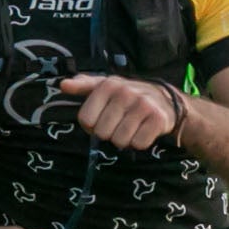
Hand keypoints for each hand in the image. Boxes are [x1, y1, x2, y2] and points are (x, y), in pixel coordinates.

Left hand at [60, 73, 182, 150]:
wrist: (165, 99)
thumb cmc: (128, 96)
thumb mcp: (106, 86)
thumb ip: (83, 85)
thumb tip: (63, 85)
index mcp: (108, 85)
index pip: (85, 120)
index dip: (91, 125)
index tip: (101, 119)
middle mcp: (125, 93)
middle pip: (102, 132)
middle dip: (109, 133)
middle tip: (119, 124)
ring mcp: (143, 105)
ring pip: (120, 140)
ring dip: (124, 140)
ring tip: (131, 128)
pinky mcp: (158, 119)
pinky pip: (138, 144)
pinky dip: (139, 142)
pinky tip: (143, 131)